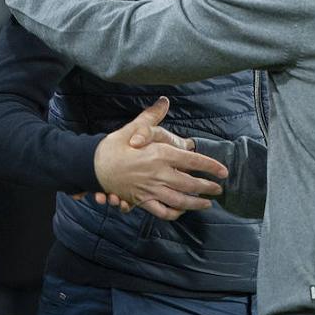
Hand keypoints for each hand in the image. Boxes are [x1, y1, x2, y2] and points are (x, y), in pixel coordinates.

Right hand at [93, 97, 226, 220]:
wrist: (91, 166)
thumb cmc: (113, 146)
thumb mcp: (132, 127)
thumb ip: (152, 116)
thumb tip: (164, 101)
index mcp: (159, 154)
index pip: (192, 161)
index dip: (211, 167)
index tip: (223, 171)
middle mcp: (158, 174)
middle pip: (190, 184)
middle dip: (208, 187)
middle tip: (219, 189)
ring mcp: (150, 189)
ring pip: (179, 200)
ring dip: (196, 203)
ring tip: (207, 203)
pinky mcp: (141, 200)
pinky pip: (162, 211)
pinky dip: (174, 213)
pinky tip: (181, 211)